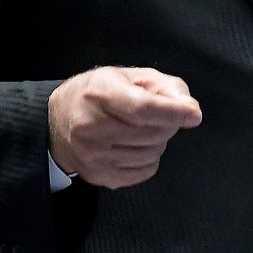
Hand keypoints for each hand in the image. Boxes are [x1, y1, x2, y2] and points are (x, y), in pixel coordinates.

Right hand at [47, 67, 201, 189]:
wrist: (58, 122)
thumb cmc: (99, 93)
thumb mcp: (129, 76)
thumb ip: (165, 87)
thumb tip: (190, 110)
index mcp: (99, 94)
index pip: (141, 108)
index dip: (172, 112)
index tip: (194, 114)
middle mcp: (90, 127)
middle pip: (152, 133)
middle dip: (167, 124)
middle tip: (159, 115)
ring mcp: (93, 156)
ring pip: (151, 154)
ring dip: (158, 142)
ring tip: (140, 129)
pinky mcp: (99, 176)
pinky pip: (145, 171)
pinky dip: (149, 158)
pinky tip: (133, 146)